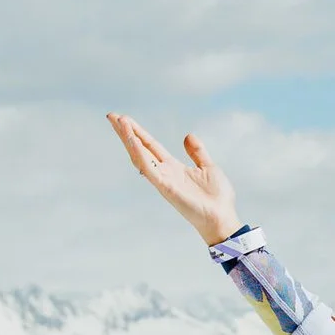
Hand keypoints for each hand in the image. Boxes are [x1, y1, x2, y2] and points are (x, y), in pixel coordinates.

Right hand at [109, 113, 239, 245]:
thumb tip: (188, 135)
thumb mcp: (208, 167)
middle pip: (141, 149)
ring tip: (118, 123)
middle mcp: (164, 173)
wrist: (222, 217)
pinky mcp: (166, 188)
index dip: (138, 132)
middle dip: (126, 133)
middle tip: (112, 116)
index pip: (151, 146)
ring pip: (140, 157)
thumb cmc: (217, 198)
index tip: (124, 119)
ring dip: (129, 139)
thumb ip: (197, 152)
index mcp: (173, 167)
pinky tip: (132, 141)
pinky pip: (149, 169)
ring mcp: (163, 180)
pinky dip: (139, 154)